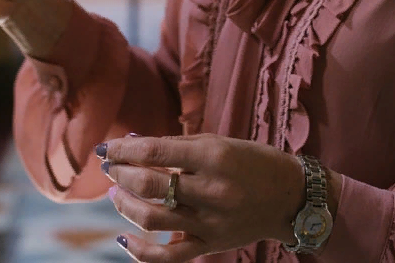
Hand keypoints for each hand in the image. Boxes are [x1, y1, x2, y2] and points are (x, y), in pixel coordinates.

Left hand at [96, 133, 314, 261]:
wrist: (290, 197)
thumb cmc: (252, 161)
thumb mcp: (218, 142)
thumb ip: (176, 144)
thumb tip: (133, 143)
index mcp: (213, 157)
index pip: (155, 152)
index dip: (123, 150)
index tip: (105, 148)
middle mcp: (211, 190)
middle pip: (149, 185)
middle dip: (120, 175)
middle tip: (110, 168)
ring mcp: (210, 222)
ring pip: (153, 219)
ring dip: (125, 206)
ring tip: (115, 194)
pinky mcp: (211, 245)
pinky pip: (169, 256)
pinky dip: (141, 252)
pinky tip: (124, 239)